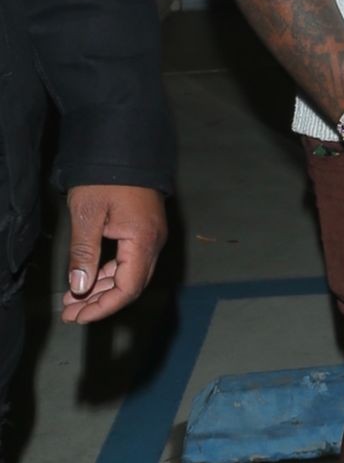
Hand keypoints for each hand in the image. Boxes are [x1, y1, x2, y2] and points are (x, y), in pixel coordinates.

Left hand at [61, 185, 167, 324]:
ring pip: (130, 274)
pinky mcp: (145, 230)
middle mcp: (153, 242)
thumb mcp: (87, 214)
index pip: (128, 288)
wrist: (124, 146)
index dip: (104, 307)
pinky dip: (109, 273)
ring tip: (73, 300)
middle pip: (131, 285)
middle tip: (70, 314)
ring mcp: (152, 236)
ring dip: (102, 290)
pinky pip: (130, 261)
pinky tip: (89, 278)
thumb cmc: (105, 177)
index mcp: (143, 241)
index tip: (79, 316)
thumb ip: (84, 253)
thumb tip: (80, 288)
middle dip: (100, 303)